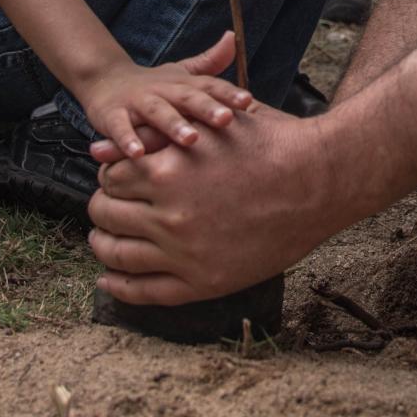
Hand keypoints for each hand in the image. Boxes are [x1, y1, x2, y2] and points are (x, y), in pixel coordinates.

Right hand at [79, 32, 252, 158]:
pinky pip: (120, 129)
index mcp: (182, 83)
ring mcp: (136, 102)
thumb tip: (234, 38)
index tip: (248, 102)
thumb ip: (210, 61)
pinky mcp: (112, 115)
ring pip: (156, 112)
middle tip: (226, 119)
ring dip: (173, 125)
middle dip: (206, 108)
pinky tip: (137, 155)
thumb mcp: (182, 73)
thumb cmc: (154, 85)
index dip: (228, 93)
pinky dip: (127, 141)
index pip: (209, 86)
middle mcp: (162, 90)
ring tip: (190, 140)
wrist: (104, 81)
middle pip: (186, 98)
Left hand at [89, 105, 346, 304]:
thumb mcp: (210, 124)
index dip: (109, 176)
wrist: (319, 181)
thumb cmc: (270, 143)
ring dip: (102, 246)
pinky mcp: (204, 282)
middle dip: (102, 208)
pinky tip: (111, 280)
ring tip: (102, 242)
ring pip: (118, 254)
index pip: (110, 178)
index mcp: (167, 172)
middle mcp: (169, 215)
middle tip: (106, 208)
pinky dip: (120, 288)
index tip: (115, 180)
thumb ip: (154, 135)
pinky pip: (146, 292)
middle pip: (106, 214)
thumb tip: (98, 148)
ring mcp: (185, 253)